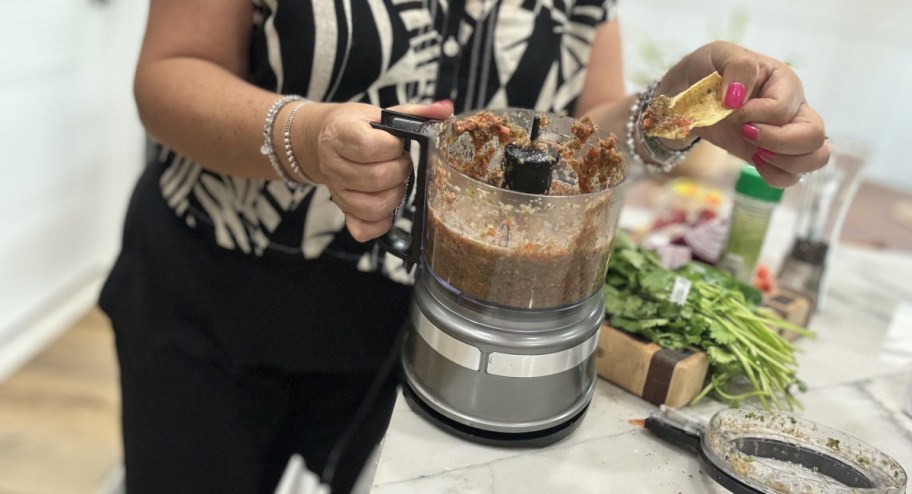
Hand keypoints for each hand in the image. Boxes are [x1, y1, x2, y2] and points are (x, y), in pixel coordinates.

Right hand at [302, 100, 453, 241]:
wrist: (324, 140)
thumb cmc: (355, 127)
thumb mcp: (380, 113)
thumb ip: (414, 113)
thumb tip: (445, 110)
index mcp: (341, 134)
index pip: (368, 147)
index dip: (391, 147)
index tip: (396, 143)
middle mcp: (334, 164)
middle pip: (376, 178)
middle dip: (399, 171)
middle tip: (401, 162)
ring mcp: (338, 191)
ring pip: (372, 206)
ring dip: (394, 195)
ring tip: (395, 181)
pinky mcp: (343, 210)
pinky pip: (362, 229)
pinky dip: (380, 224)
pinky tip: (387, 208)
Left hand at [661, 41, 829, 186]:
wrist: (689, 93)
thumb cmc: (710, 70)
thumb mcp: (721, 54)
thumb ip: (737, 68)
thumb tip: (737, 99)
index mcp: (785, 83)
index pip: (784, 107)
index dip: (756, 114)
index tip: (730, 109)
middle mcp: (794, 110)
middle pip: (814, 136)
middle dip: (778, 142)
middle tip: (746, 134)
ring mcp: (786, 136)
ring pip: (814, 159)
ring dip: (782, 162)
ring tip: (755, 151)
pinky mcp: (771, 156)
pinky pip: (789, 177)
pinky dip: (774, 176)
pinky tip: (755, 161)